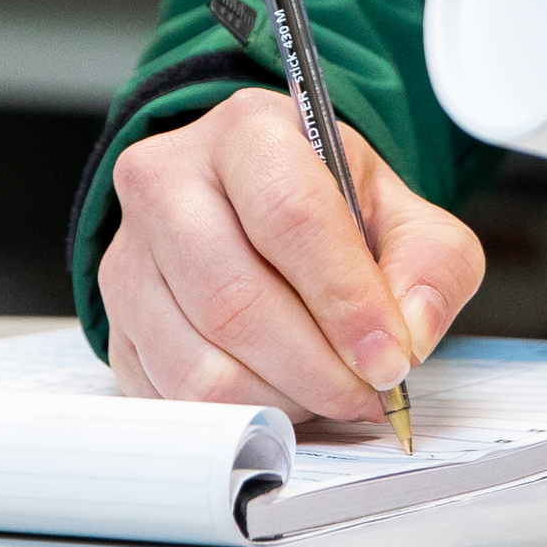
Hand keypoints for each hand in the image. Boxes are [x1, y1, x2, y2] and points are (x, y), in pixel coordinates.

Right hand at [102, 87, 484, 427]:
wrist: (253, 205)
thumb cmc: (325, 206)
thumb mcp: (400, 212)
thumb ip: (430, 265)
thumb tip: (409, 334)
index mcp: (247, 131)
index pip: (290, 217)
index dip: (346, 301)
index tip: (389, 358)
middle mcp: (168, 181)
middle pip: (235, 301)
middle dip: (317, 369)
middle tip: (367, 393)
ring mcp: (129, 256)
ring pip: (199, 363)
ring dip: (280, 400)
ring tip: (325, 392)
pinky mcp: (117, 322)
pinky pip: (173, 398)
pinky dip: (239, 415)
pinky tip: (279, 392)